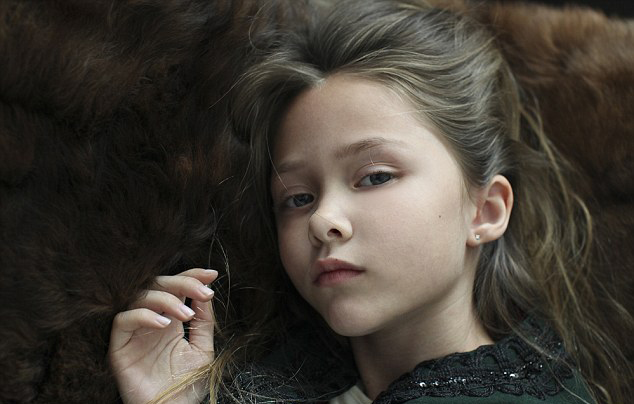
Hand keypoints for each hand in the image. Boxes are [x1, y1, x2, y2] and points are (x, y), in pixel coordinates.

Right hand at [108, 268, 217, 403]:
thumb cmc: (187, 386)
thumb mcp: (203, 349)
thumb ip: (204, 321)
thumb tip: (207, 290)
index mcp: (170, 320)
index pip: (176, 288)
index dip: (191, 276)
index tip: (211, 274)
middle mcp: (151, 322)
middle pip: (158, 285)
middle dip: (182, 284)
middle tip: (202, 293)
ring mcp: (134, 332)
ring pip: (140, 297)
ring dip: (166, 299)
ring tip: (186, 315)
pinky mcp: (118, 346)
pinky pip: (123, 320)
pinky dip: (143, 316)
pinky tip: (164, 324)